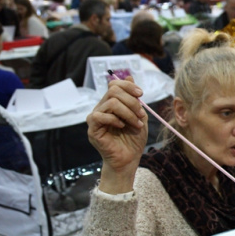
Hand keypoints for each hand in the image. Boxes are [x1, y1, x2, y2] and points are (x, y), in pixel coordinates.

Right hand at [86, 76, 147, 193]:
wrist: (129, 159)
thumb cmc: (134, 140)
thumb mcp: (139, 116)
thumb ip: (135, 98)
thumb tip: (129, 75)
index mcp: (111, 104)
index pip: (114, 85)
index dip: (128, 85)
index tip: (141, 94)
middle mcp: (101, 108)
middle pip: (113, 90)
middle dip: (132, 101)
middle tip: (141, 114)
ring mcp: (95, 118)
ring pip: (111, 102)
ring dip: (129, 112)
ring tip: (137, 124)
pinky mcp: (92, 129)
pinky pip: (100, 116)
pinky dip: (115, 119)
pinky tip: (122, 126)